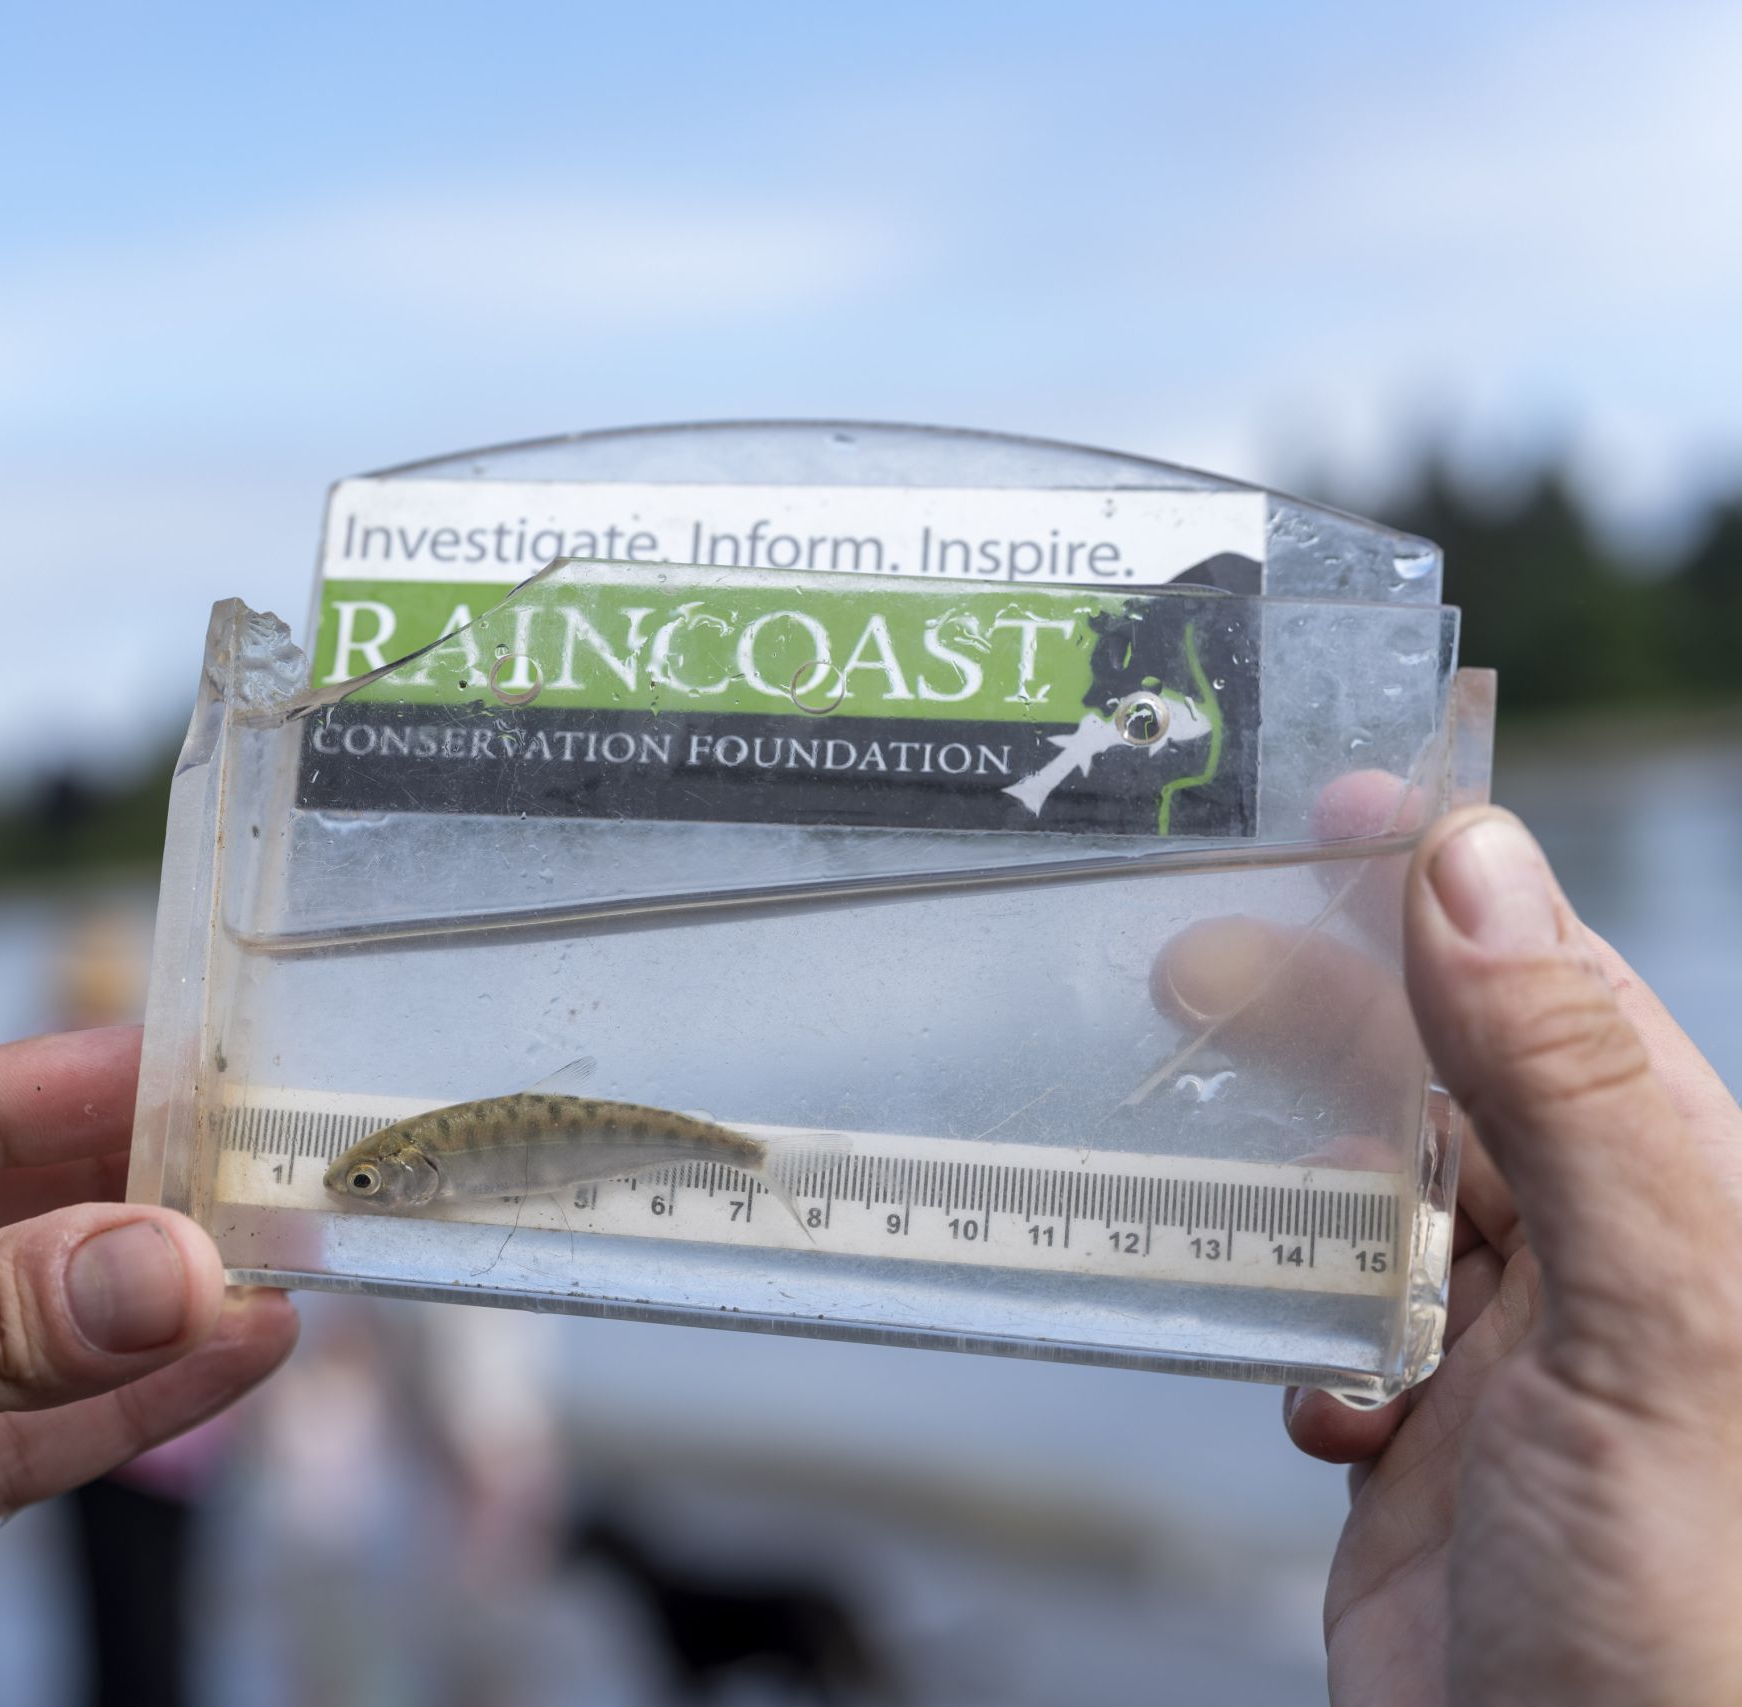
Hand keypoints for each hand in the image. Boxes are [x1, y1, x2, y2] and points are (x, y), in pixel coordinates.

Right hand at [1178, 805, 1741, 1702]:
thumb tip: (1480, 868)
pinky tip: (1301, 1379)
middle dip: (1329, 1013)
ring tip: (1200, 1133)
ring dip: (1290, 1172)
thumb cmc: (1689, 1624)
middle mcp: (1608, 1278)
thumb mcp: (1653, 1326)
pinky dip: (1289, 1334)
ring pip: (1379, 1209)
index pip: (1563, 999)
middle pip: (1450, 1089)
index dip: (1455, 890)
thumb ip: (1573, 1092)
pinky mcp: (1427, 1470)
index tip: (1346, 803)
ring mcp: (1512, 1375)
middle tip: (1196, 955)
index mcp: (1691, 1211)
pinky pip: (1337, 1342)